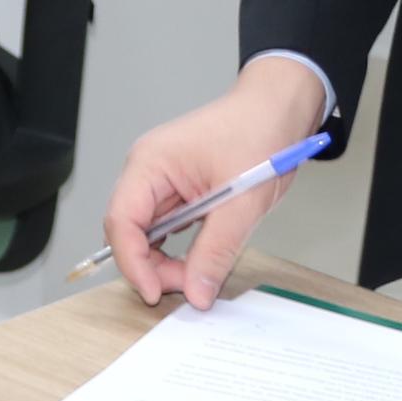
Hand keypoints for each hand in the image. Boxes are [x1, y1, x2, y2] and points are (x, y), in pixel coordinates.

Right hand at [105, 57, 331, 309]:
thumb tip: (196, 293)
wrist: (280, 107)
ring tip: (197, 274)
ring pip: (146, 235)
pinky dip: (178, 249)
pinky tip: (200, 257)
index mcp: (150, 162)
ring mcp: (160, 180)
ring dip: (165, 260)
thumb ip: (216, 250)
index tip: (156, 292)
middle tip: (188, 288)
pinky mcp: (177, 190)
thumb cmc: (260, 131)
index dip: (132, 263)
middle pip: (129, 232)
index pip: (121, 221)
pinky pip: (166, 228)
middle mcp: (147, 171)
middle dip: (152, 266)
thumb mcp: (243, 201)